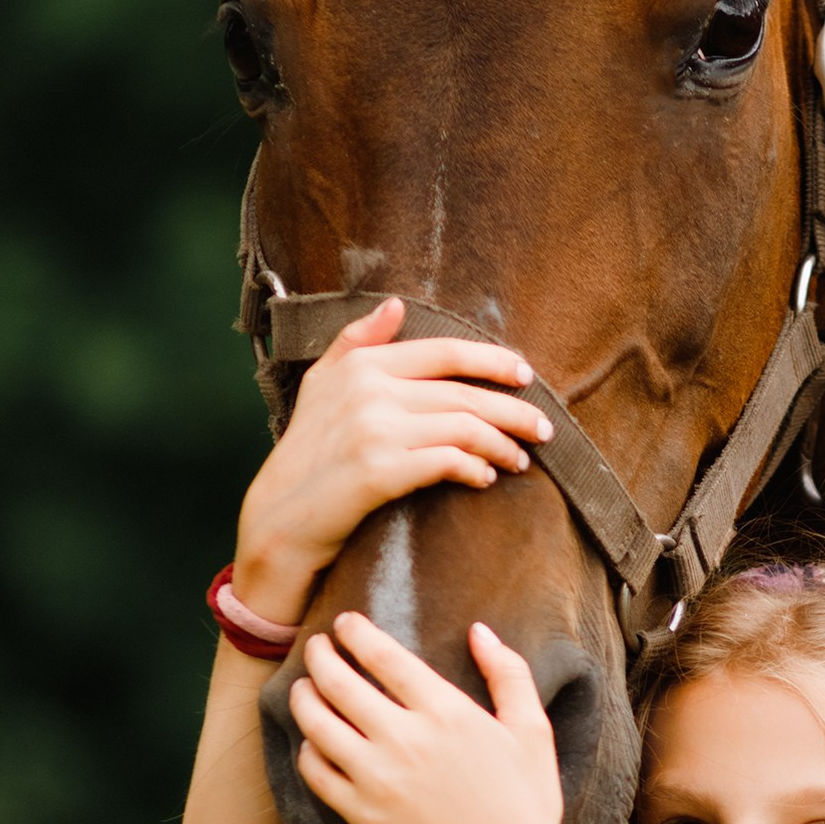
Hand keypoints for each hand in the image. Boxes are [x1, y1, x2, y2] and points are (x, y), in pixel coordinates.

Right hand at [231, 297, 552, 623]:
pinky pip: (448, 462)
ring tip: (519, 459)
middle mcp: (369, 390)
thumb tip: (397, 305)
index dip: (492, 361)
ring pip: (464, 427)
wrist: (280, 518)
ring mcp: (374, 430)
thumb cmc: (306, 453)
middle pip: (464, 393)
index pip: (444, 353)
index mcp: (362, 364)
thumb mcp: (321, 385)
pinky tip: (486, 478)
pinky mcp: (380, 470)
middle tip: (544, 428)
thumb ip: (356, 341)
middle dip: (513, 411)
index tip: (525, 377)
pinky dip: (476, 469)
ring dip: (502, 444)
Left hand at [289, 612, 571, 823]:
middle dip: (320, 657)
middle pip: (339, 682)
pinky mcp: (361, 814)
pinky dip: (307, 751)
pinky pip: (316, 772)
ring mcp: (377, 778)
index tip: (344, 624)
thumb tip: (480, 631)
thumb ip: (508, 674)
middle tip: (316, 647)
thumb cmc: (526, 806)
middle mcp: (404, 739)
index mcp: (446, 712)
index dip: (356, 633)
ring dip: (303, 697)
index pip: (384, 657)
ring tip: (304, 688)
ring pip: (317, 724)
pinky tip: (313, 742)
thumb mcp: (532, 732)